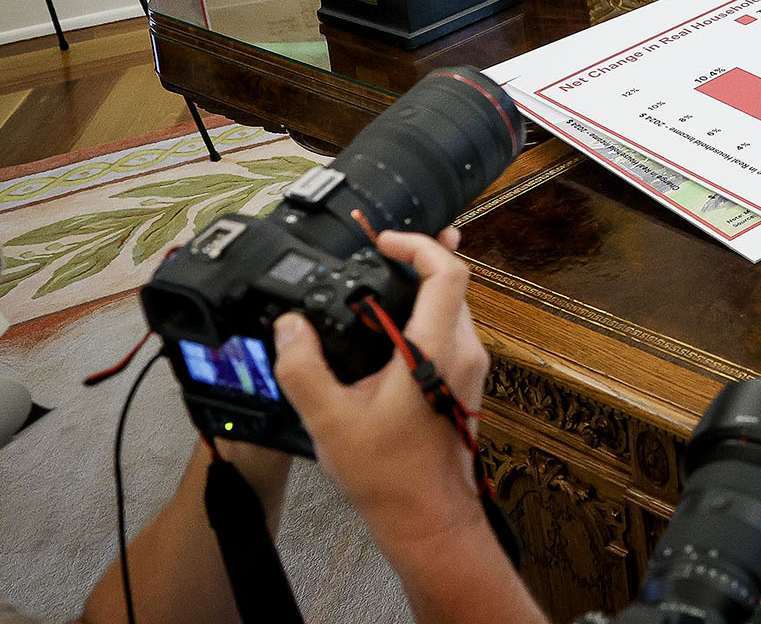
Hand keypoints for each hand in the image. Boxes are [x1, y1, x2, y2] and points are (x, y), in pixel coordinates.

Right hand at [271, 227, 490, 560]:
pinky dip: (424, 316)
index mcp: (436, 350)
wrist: (428, 518)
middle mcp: (463, 352)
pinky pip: (451, 331)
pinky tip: (390, 330)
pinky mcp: (466, 381)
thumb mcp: (329, 420)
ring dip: (420, 290)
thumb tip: (289, 327)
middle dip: (416, 262)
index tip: (383, 242)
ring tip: (380, 287)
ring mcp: (470, 367)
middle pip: (452, 283)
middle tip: (377, 256)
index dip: (417, 245)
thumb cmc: (389, 477)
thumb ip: (303, 368)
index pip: (447, 273)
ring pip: (453, 307)